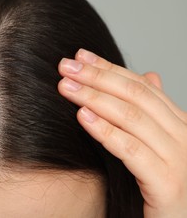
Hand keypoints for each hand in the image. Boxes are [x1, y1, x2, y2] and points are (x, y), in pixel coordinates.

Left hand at [58, 49, 186, 217]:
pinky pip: (132, 151)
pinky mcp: (167, 185)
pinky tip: (83, 117)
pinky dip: (106, 131)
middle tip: (65, 66)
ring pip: (132, 118)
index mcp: (180, 124)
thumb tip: (150, 75)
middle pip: (135, 96)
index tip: (80, 55)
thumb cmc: (159, 186)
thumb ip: (151, 114)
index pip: (141, 86)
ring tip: (66, 87)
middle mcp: (183, 137)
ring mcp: (179, 160)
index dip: (109, 68)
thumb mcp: (157, 145)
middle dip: (97, 77)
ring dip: (94, 98)